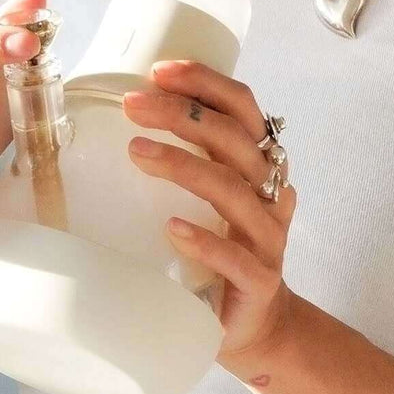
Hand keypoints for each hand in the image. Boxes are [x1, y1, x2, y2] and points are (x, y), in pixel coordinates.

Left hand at [123, 60, 298, 361]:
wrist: (253, 322)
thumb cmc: (220, 248)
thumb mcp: (207, 195)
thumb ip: (187, 156)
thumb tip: (124, 115)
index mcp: (257, 163)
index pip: (242, 107)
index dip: (206, 82)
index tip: (160, 70)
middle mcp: (269, 193)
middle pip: (233, 139)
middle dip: (183, 114)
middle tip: (133, 105)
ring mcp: (268, 238)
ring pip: (233, 190)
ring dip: (184, 165)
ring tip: (137, 153)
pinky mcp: (260, 282)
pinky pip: (236, 257)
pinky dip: (205, 239)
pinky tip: (172, 229)